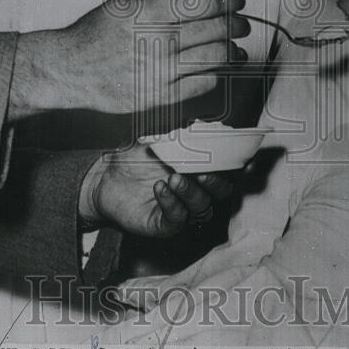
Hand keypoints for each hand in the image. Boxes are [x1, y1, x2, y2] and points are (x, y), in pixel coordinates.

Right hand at [10, 0, 247, 118]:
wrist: (71, 71)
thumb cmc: (98, 31)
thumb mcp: (126, 0)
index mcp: (150, 12)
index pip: (205, 2)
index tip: (236, 1)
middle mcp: (159, 41)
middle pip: (217, 29)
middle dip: (237, 23)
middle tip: (240, 23)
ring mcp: (161, 71)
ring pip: (217, 57)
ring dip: (234, 50)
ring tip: (236, 48)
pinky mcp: (161, 97)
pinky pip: (204, 84)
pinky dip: (216, 73)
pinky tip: (215, 68)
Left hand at [78, 143, 233, 237]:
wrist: (106, 177)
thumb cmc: (135, 159)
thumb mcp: (157, 141)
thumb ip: (179, 135)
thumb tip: (196, 122)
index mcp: (199, 172)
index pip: (227, 173)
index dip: (237, 169)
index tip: (243, 162)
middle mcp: (195, 193)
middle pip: (220, 193)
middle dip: (215, 183)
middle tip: (201, 173)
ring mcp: (181, 211)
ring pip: (201, 208)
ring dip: (191, 193)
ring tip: (173, 178)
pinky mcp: (164, 225)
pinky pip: (176, 219)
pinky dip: (171, 203)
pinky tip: (159, 188)